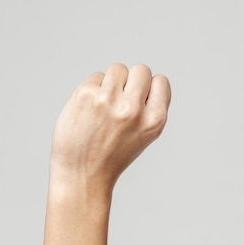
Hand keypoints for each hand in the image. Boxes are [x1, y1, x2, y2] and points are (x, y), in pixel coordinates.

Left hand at [49, 63, 170, 191]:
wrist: (82, 175)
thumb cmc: (112, 156)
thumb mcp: (143, 136)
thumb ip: (149, 109)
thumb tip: (142, 79)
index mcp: (154, 120)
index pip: (160, 82)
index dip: (149, 90)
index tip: (138, 104)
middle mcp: (134, 109)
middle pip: (141, 70)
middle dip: (131, 83)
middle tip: (119, 105)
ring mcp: (109, 100)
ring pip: (118, 70)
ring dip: (111, 84)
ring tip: (103, 110)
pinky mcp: (87, 94)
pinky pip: (96, 77)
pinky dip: (92, 91)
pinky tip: (88, 112)